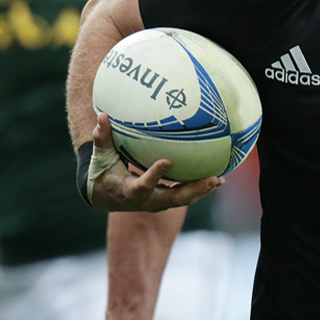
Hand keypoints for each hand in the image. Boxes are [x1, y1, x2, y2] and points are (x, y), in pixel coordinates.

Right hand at [87, 113, 222, 211]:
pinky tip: (218, 179)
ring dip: (202, 190)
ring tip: (219, 179)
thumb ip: (102, 138)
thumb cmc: (103, 171)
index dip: (155, 175)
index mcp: (129, 190)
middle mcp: (147, 201)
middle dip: (193, 190)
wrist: (106, 196)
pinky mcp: (166, 199)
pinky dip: (201, 188)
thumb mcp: (101, 157)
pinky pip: (186, 195)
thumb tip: (102, 116)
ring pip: (183, 199)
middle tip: (211, 179)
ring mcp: (158, 202)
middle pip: (173, 198)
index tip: (168, 160)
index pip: (143, 185)